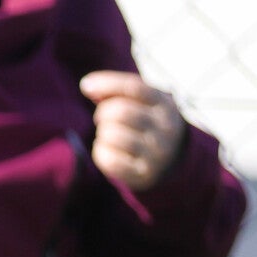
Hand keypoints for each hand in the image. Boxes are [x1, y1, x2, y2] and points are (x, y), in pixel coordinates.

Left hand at [80, 71, 184, 191]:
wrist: (171, 161)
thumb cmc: (146, 124)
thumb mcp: (142, 104)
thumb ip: (118, 92)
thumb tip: (88, 85)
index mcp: (165, 104)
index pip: (134, 87)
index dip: (107, 83)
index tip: (85, 85)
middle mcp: (165, 127)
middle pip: (120, 112)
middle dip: (102, 113)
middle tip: (102, 118)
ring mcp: (156, 152)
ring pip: (112, 136)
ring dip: (102, 134)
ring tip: (107, 135)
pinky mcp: (144, 173)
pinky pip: (110, 160)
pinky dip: (100, 152)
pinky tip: (106, 149)